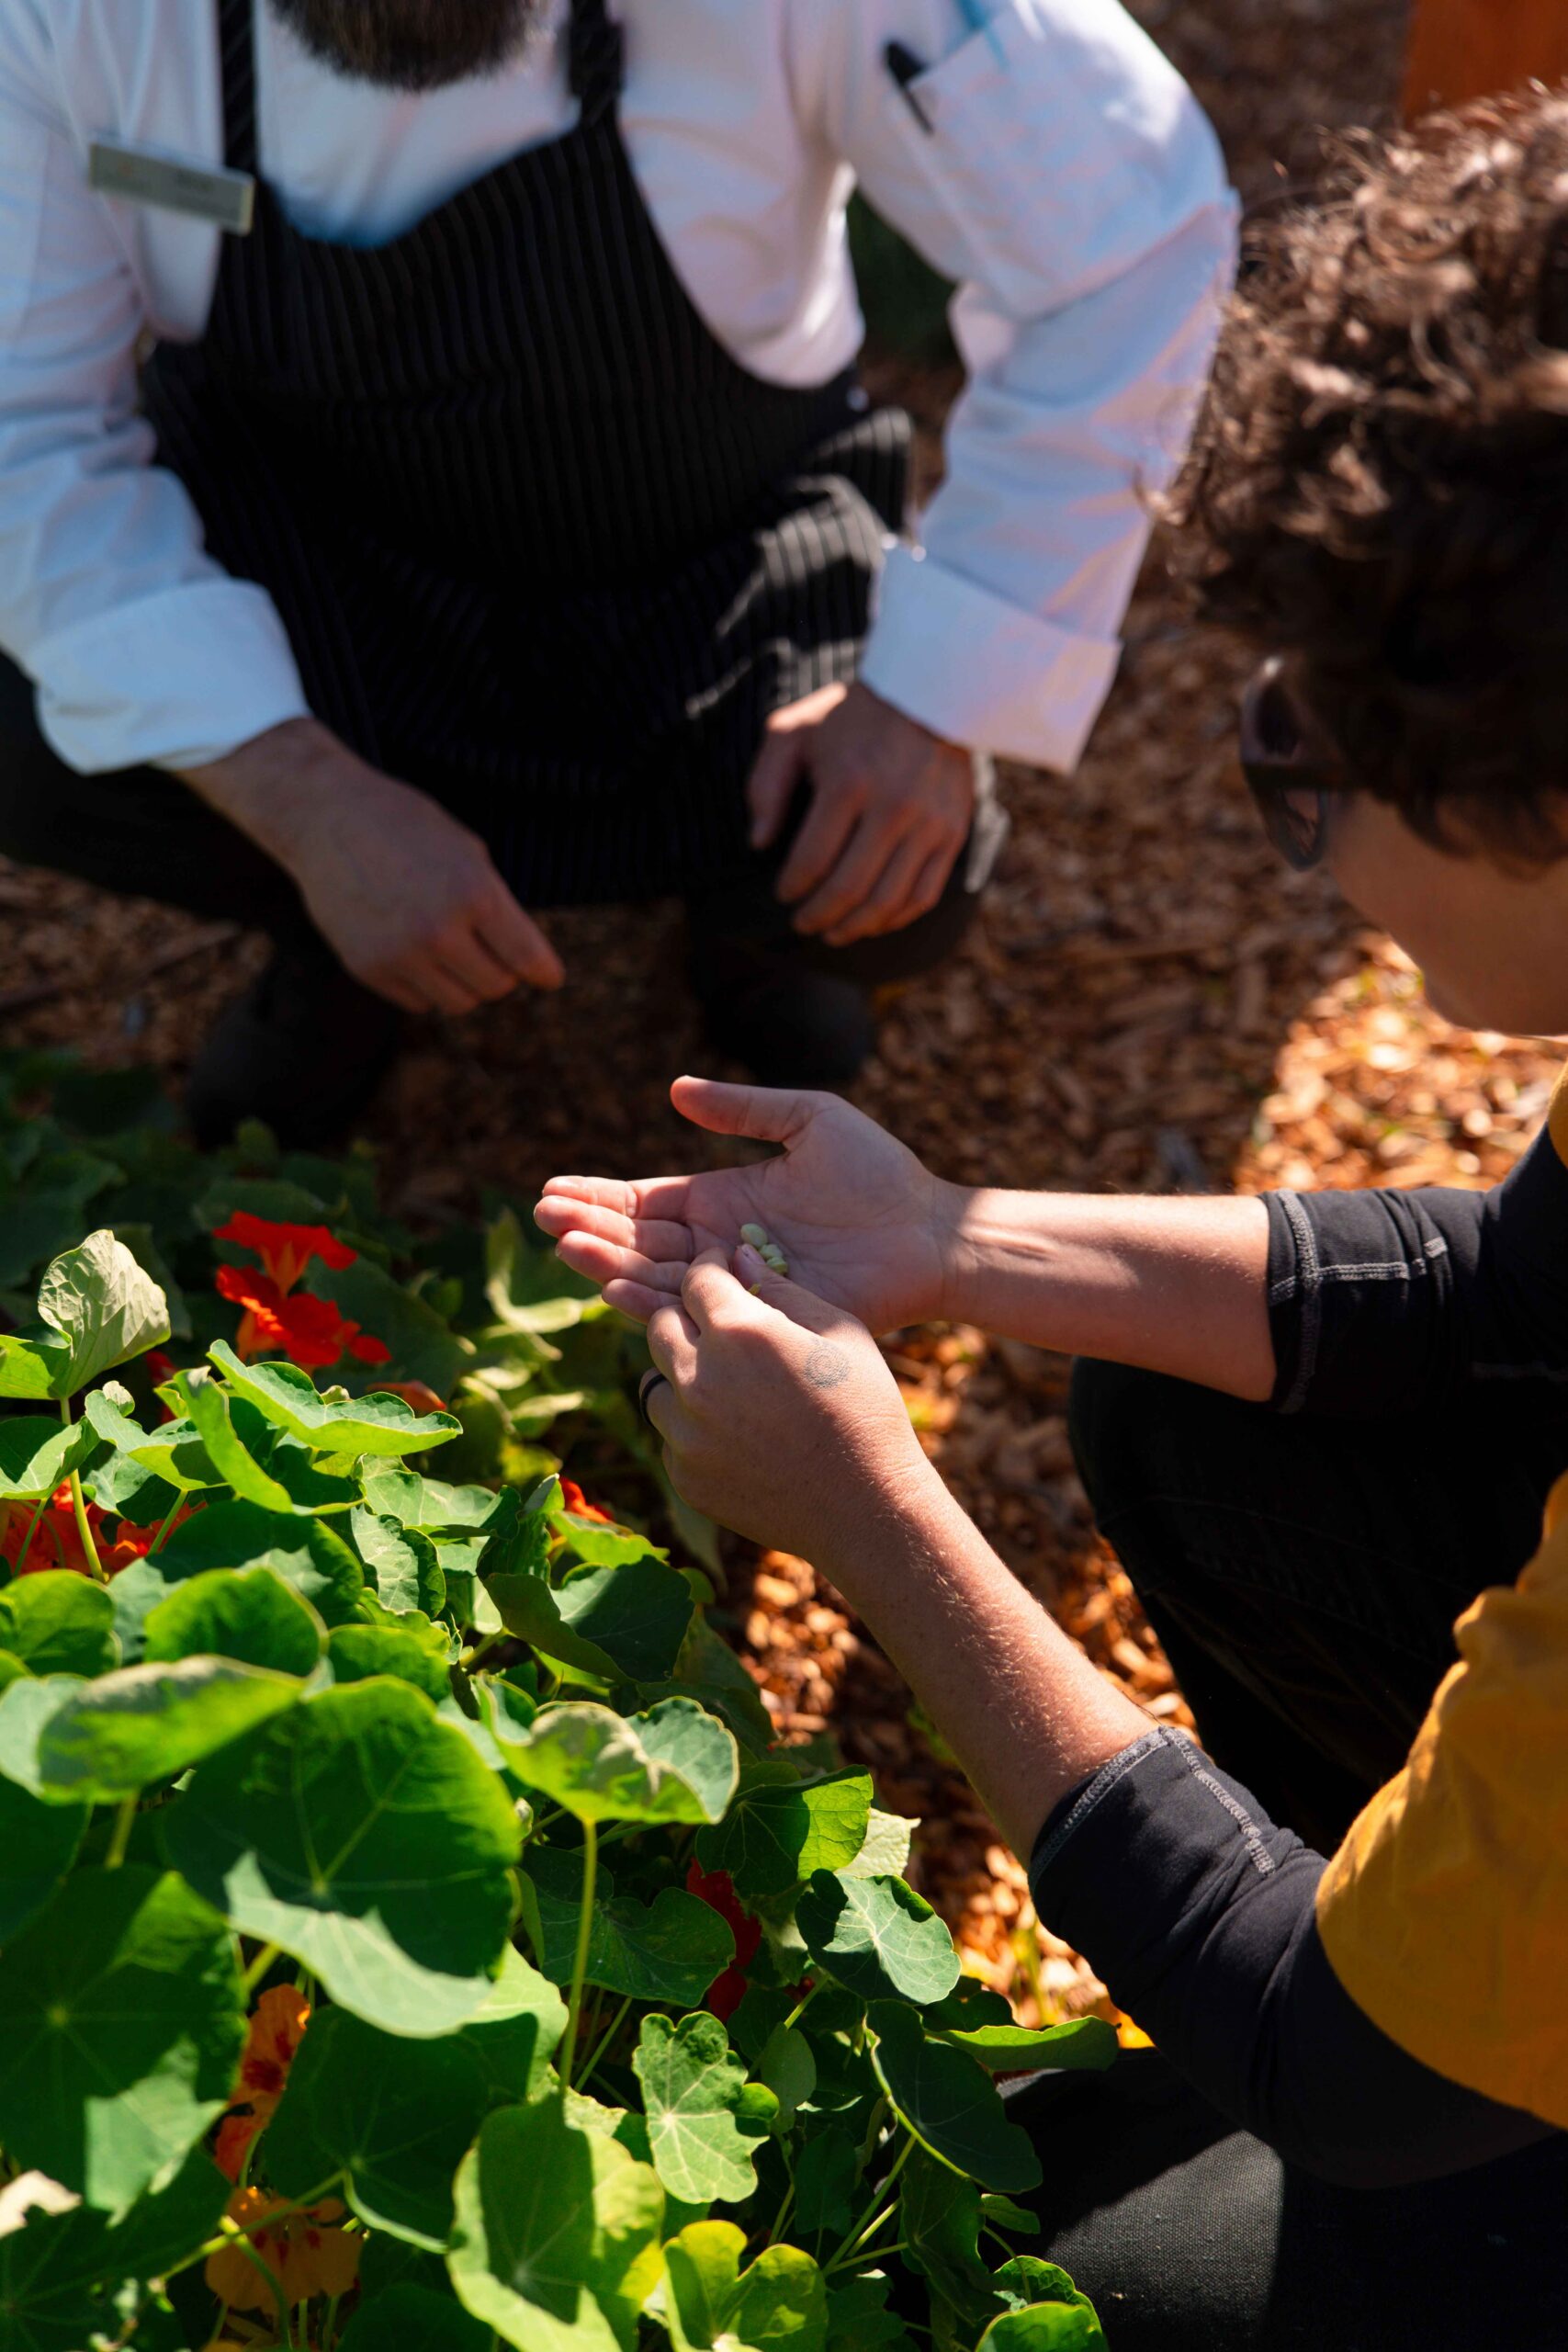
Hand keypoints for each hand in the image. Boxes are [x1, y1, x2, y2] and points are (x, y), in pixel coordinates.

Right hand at [179, 719, 563, 1014]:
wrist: (326, 818)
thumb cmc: (407, 827)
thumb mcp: (467, 851)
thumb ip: (497, 905)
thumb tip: (524, 962)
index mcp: (472, 893)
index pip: (526, 957)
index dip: (545, 972)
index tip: (550, 977)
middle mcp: (438, 930)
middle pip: (496, 987)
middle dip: (502, 972)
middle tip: (492, 951)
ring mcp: (400, 954)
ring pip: (460, 1003)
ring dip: (466, 983)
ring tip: (456, 950)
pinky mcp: (369, 969)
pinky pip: (419, 1002)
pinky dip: (428, 985)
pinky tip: (418, 952)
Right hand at [535, 1076, 960, 1332]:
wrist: (930, 1234)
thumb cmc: (879, 1173)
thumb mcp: (810, 1120)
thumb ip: (745, 1109)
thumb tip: (676, 1090)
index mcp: (722, 1198)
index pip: (645, 1200)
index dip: (599, 1197)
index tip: (551, 1191)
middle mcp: (719, 1245)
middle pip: (637, 1240)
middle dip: (588, 1229)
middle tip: (543, 1218)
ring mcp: (735, 1284)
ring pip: (656, 1277)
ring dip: (607, 1263)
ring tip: (564, 1246)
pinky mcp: (758, 1316)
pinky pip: (696, 1312)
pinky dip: (653, 1302)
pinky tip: (613, 1289)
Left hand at [644, 1245, 935, 1560]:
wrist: (866, 1508)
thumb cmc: (865, 1410)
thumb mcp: (839, 1333)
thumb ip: (782, 1290)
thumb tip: (739, 1257)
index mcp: (740, 1332)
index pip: (697, 1279)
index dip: (711, 1270)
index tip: (722, 1273)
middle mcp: (699, 1379)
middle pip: (662, 1325)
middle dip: (686, 1317)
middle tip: (718, 1325)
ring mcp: (685, 1433)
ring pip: (657, 1382)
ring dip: (683, 1374)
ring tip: (727, 1383)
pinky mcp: (684, 1475)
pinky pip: (671, 1435)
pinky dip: (693, 1427)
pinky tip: (737, 1432)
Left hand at [748, 681, 972, 945]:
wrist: (930, 693)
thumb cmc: (851, 716)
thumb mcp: (794, 731)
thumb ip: (766, 784)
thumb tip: (758, 842)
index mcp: (848, 783)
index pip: (812, 860)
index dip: (792, 887)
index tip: (783, 894)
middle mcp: (893, 808)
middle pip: (849, 888)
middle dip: (817, 916)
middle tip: (802, 924)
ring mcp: (928, 824)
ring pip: (888, 901)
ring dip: (855, 927)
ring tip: (834, 933)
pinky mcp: (953, 833)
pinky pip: (924, 894)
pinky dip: (896, 918)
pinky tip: (873, 922)